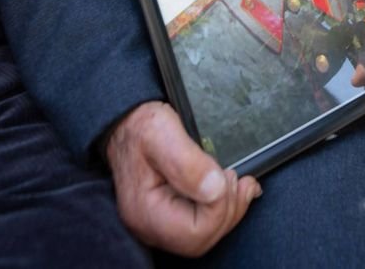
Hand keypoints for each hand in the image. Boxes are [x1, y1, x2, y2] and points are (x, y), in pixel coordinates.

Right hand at [105, 101, 259, 256]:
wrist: (127, 125)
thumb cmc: (140, 128)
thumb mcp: (160, 132)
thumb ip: (187, 162)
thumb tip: (215, 188)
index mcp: (144, 211)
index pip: (194, 233)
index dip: (219, 208)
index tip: (224, 176)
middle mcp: (150, 224)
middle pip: (201, 240)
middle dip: (227, 211)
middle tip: (235, 179)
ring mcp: (160, 222)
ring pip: (205, 235)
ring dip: (229, 209)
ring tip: (237, 181)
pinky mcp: (172, 213)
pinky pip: (202, 223)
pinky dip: (223, 207)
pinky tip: (232, 187)